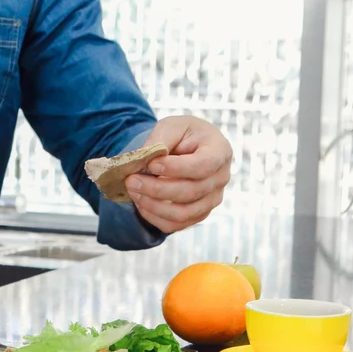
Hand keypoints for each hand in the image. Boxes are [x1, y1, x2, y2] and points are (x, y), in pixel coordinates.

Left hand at [124, 116, 231, 232]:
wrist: (189, 147)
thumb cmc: (182, 134)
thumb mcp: (171, 126)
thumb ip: (160, 140)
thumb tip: (145, 160)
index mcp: (220, 151)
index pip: (202, 166)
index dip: (175, 168)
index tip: (151, 164)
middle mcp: (221, 178)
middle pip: (190, 192)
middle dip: (156, 188)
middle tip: (131, 180)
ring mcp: (212, 200)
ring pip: (183, 213)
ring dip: (152, 204)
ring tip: (133, 190)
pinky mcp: (199, 214)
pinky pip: (176, 224)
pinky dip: (154, 216)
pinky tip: (141, 202)